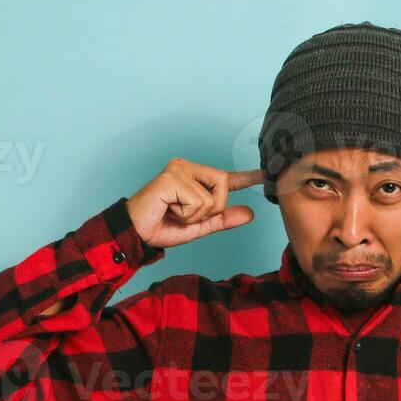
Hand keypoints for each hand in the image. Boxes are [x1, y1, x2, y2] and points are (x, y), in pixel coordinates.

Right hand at [126, 158, 263, 248]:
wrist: (136, 233)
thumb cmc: (162, 226)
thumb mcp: (199, 225)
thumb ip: (222, 219)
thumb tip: (249, 213)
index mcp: (194, 175)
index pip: (225, 177)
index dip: (246, 177)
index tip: (264, 174)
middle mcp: (187, 167)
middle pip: (224, 184)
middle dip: (211, 209)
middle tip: (186, 214)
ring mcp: (179, 169)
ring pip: (211, 197)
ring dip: (196, 215)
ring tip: (175, 212)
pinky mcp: (171, 177)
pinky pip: (198, 201)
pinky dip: (186, 214)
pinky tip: (169, 210)